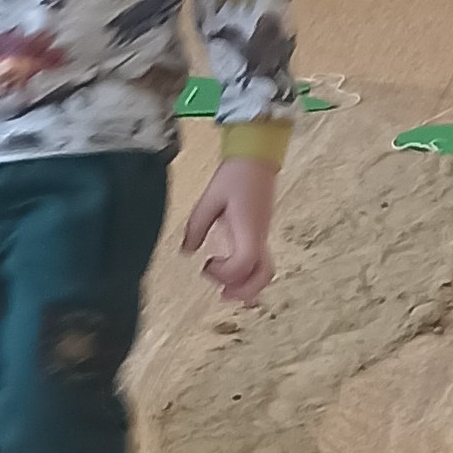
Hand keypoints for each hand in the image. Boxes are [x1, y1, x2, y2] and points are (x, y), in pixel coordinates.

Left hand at [181, 158, 274, 306]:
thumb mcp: (209, 198)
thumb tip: (187, 251)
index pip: (244, 263)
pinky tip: (233, 278)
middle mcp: (259, 236)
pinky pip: (260, 263)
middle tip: (221, 294)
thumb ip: (196, 227)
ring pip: (265, 272)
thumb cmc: (235, 175)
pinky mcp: (260, 235)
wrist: (256, 159)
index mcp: (248, 228)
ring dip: (247, 286)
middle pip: (263, 275)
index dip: (225, 272)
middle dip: (243, 290)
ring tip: (226, 290)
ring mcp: (263, 237)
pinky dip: (249, 277)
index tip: (207, 263)